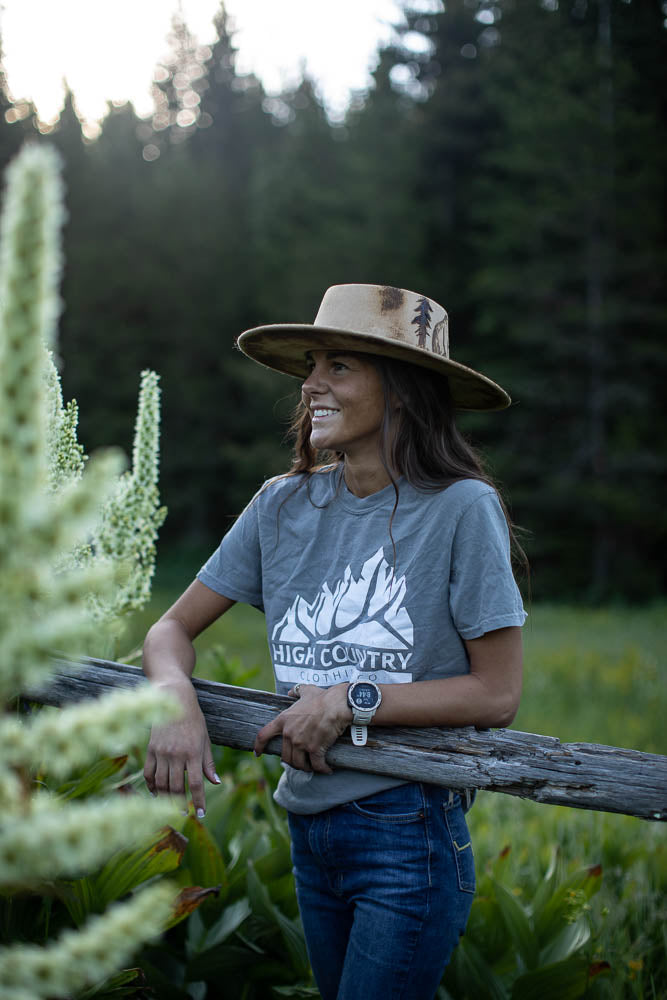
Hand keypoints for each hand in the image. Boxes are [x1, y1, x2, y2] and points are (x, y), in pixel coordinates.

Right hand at [143, 679, 219, 816]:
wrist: (173, 699)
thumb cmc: (193, 719)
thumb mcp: (205, 739)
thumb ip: (208, 762)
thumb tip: (215, 782)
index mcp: (193, 752)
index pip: (196, 784)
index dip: (199, 801)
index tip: (200, 814)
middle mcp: (176, 754)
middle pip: (177, 787)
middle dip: (180, 804)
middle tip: (183, 813)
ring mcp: (161, 752)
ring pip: (162, 783)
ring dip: (166, 798)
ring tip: (170, 806)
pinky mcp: (150, 749)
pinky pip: (148, 773)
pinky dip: (151, 786)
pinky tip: (156, 792)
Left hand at [254, 683, 351, 773]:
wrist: (336, 704)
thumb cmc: (322, 697)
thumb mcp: (306, 691)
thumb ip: (296, 692)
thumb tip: (291, 692)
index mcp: (283, 720)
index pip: (263, 735)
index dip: (259, 746)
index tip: (257, 753)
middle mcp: (289, 733)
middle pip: (285, 756)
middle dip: (292, 761)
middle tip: (301, 762)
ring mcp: (301, 743)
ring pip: (298, 763)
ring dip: (306, 767)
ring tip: (312, 767)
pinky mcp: (314, 749)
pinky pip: (316, 765)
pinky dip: (322, 769)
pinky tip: (327, 769)